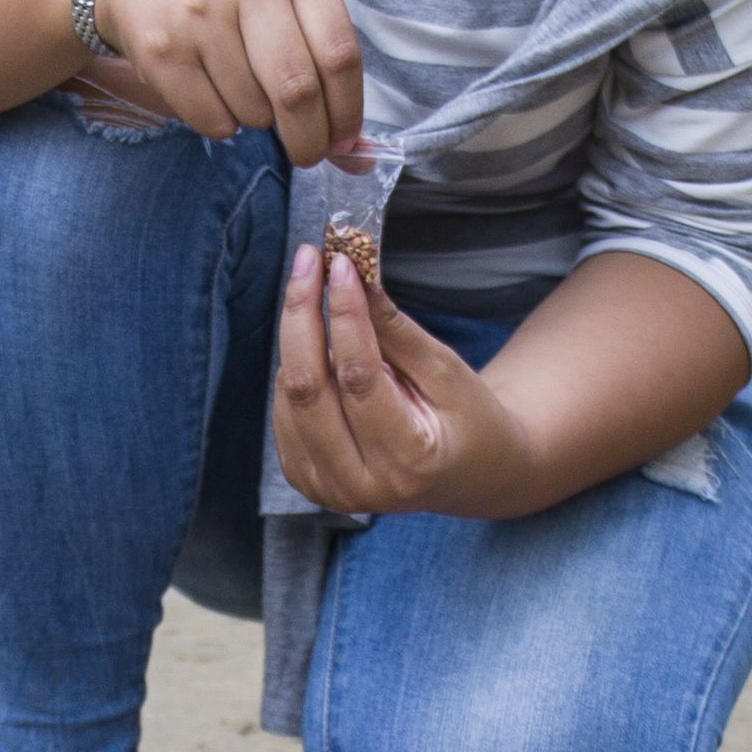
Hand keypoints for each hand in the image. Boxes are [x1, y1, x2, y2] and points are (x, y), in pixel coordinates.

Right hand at [74, 0, 361, 167]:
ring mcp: (199, 12)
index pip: (340, 54)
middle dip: (310, 139)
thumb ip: (326, 61)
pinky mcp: (162, 49)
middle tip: (308, 153)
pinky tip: (215, 92)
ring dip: (259, 121)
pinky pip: (212, 120)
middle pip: (298, 90)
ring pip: (254, 110)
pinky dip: (223, 124)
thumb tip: (358, 158)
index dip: (348, 111)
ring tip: (246, 91)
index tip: (344, 139)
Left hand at [273, 240, 537, 520]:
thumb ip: (395, 331)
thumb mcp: (446, 372)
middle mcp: (360, 486)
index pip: (358, 377)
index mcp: (407, 462)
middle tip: (309, 261)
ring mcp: (327, 489)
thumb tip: (355, 277)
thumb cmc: (467, 419)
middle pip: (308, 388)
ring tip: (322, 298)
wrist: (467, 474)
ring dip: (300, 337)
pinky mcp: (306, 480)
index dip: (344, 314)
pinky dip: (297, 368)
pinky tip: (320, 346)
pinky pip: (284, 411)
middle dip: (302, 315)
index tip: (341, 264)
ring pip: (289, 396)